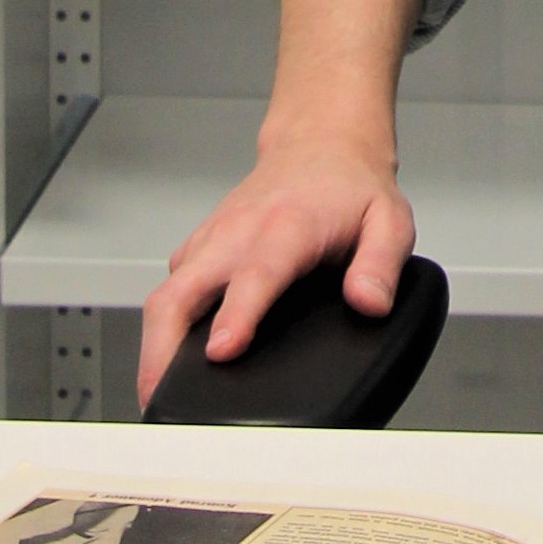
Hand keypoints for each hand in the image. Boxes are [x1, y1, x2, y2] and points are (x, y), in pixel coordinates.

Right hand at [134, 139, 417, 404]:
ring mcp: (212, 240)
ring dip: (154, 345)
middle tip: (162, 399)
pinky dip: (163, 326)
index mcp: (287, 227)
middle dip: (162, 349)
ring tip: (157, 396)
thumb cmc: (350, 187)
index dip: (236, 315)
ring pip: (165, 294)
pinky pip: (170, 288)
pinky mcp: (198, 247)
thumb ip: (381, 265)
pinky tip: (172, 359)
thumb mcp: (388, 220)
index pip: (254, 274)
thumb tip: (369, 304)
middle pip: (181, 291)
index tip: (221, 350)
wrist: (320, 144)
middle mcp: (238, 233)